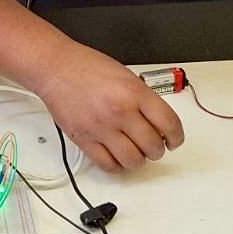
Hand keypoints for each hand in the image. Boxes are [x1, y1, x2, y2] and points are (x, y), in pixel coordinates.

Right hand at [35, 45, 183, 171]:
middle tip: (153, 145)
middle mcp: (120, 112)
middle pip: (153, 146)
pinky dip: (118, 167)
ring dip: (139, 160)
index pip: (170, 124)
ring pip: (133, 161)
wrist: (56, 68)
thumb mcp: (126, 76)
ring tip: (135, 152)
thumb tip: (159, 123)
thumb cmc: (87, 67)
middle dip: (157, 149)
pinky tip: (118, 158)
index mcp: (135, 93)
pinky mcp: (85, 140)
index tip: (174, 140)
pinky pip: (108, 165)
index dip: (176, 137)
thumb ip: (144, 99)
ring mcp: (102, 128)